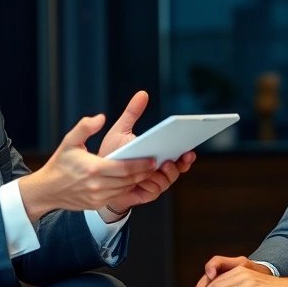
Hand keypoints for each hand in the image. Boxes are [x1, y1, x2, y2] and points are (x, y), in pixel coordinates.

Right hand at [18, 114, 156, 222]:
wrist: (47, 190)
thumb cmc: (60, 163)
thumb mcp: (69, 141)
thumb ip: (85, 127)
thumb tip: (101, 117)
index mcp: (93, 168)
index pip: (125, 168)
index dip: (142, 164)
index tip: (153, 159)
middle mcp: (97, 185)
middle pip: (129, 180)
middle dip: (144, 172)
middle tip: (156, 164)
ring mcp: (97, 197)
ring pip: (125, 189)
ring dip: (138, 181)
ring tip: (147, 171)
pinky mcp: (96, 204)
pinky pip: (117, 196)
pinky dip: (127, 188)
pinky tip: (132, 180)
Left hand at [95, 91, 197, 220]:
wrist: (96, 177)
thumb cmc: (112, 153)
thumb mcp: (121, 129)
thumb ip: (132, 113)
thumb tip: (142, 93)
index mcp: (158, 154)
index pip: (178, 152)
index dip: (187, 148)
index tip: (191, 139)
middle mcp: (159, 169)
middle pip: (179, 166)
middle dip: (184, 161)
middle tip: (185, 152)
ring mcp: (153, 182)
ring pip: (168, 179)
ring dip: (169, 172)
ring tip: (165, 163)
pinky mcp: (144, 193)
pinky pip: (154, 190)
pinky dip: (153, 183)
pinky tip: (150, 176)